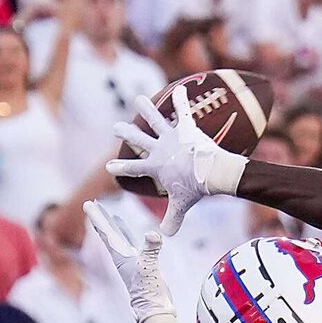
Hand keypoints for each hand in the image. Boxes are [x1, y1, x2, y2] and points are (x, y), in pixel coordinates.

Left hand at [85, 203, 183, 322]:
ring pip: (118, 239)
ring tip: (110, 215)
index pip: (105, 233)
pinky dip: (127, 236)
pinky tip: (127, 232)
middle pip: (107, 234)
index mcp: (119, 256)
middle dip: (100, 219)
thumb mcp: (150, 266)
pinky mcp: (138, 264)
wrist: (153, 307)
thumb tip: (153, 234)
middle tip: (92, 204)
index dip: (97, 218)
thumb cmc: (148, 289)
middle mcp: (120, 257)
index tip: (89, 205)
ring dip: (113, 226)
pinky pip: (129, 245)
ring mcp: (128, 261)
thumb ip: (151, 249)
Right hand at [107, 84, 243, 234]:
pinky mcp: (186, 128)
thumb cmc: (196, 189)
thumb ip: (172, 219)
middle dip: (125, 133)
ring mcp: (171, 137)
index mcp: (155, 166)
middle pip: (138, 140)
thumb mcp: (181, 205)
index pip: (133, 168)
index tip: (109, 167)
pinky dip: (181, 99)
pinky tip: (181, 87)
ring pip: (155, 120)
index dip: (121, 168)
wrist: (212, 173)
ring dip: (146, 109)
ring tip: (139, 99)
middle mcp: (159, 149)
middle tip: (116, 127)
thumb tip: (166, 235)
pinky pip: (182, 111)